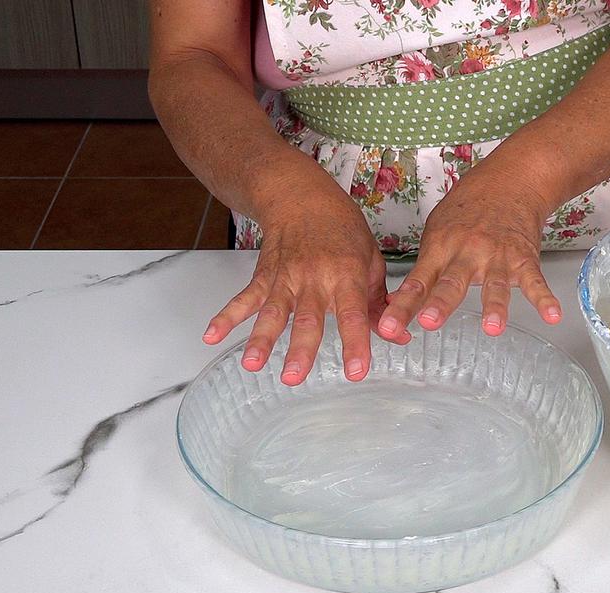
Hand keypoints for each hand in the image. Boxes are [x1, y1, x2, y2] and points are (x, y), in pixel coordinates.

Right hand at [203, 186, 409, 385]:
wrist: (302, 197)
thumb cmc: (342, 230)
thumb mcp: (371, 261)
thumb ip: (380, 304)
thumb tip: (397, 337)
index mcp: (346, 275)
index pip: (353, 314)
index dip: (355, 343)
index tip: (356, 371)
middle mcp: (314, 278)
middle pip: (307, 318)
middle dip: (300, 349)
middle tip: (294, 377)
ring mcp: (286, 278)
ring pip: (272, 312)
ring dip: (260, 339)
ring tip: (252, 365)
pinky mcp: (264, 277)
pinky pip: (244, 299)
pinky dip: (226, 317)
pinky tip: (212, 336)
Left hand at [376, 173, 561, 339]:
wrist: (509, 182)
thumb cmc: (468, 209)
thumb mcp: (436, 231)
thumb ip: (424, 269)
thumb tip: (400, 302)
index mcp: (441, 248)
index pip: (417, 282)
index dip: (402, 306)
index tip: (388, 327)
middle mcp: (467, 254)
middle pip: (452, 282)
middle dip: (440, 304)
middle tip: (429, 322)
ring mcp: (498, 257)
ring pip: (495, 284)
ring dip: (495, 306)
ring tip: (493, 328)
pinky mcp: (524, 259)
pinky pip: (535, 281)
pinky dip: (545, 298)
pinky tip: (552, 315)